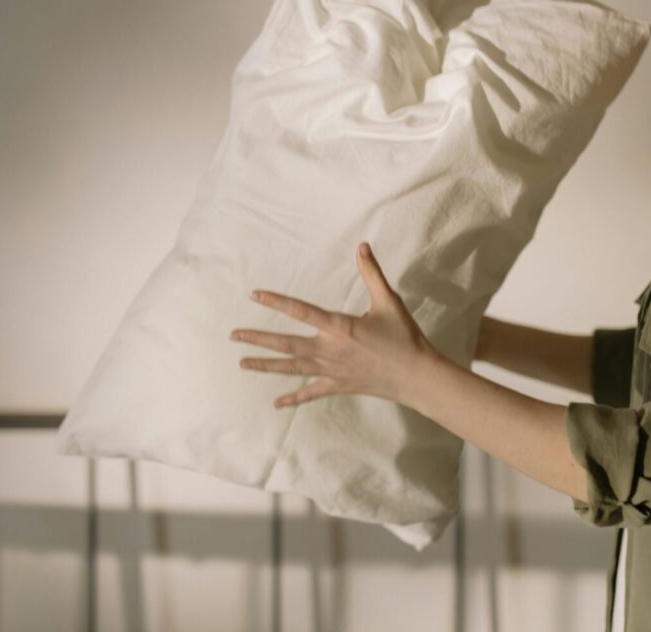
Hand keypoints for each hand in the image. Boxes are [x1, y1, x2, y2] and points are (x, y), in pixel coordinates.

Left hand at [230, 242, 440, 408]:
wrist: (417, 376)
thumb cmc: (405, 337)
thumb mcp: (389, 301)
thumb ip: (372, 273)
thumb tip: (362, 246)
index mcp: (340, 327)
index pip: (301, 311)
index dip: (276, 301)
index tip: (254, 295)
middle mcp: (330, 350)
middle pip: (286, 343)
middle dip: (258, 339)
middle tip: (233, 335)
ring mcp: (331, 371)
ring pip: (291, 368)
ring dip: (266, 365)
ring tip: (242, 362)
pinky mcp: (338, 386)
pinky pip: (310, 393)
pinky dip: (293, 399)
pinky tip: (276, 403)